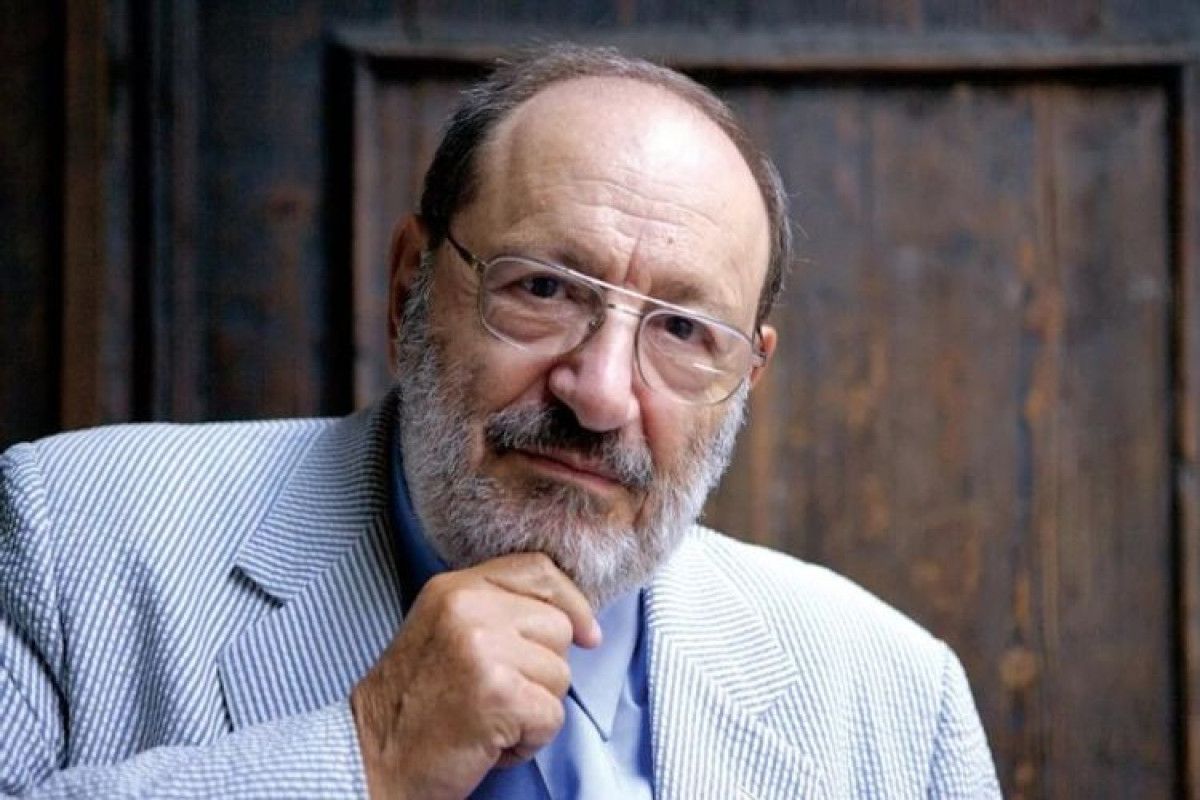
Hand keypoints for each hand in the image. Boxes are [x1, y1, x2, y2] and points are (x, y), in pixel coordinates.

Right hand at [350, 553, 600, 799]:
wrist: (371, 759)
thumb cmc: (414, 705)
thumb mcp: (446, 631)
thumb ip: (498, 611)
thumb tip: (577, 620)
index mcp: (455, 587)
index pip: (538, 569)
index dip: (571, 601)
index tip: (587, 634)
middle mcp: (468, 608)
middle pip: (558, 627)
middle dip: (542, 670)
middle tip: (497, 694)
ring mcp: (484, 648)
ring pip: (561, 675)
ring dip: (534, 709)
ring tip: (489, 717)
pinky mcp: (498, 694)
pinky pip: (552, 716)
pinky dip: (528, 741)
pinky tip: (490, 742)